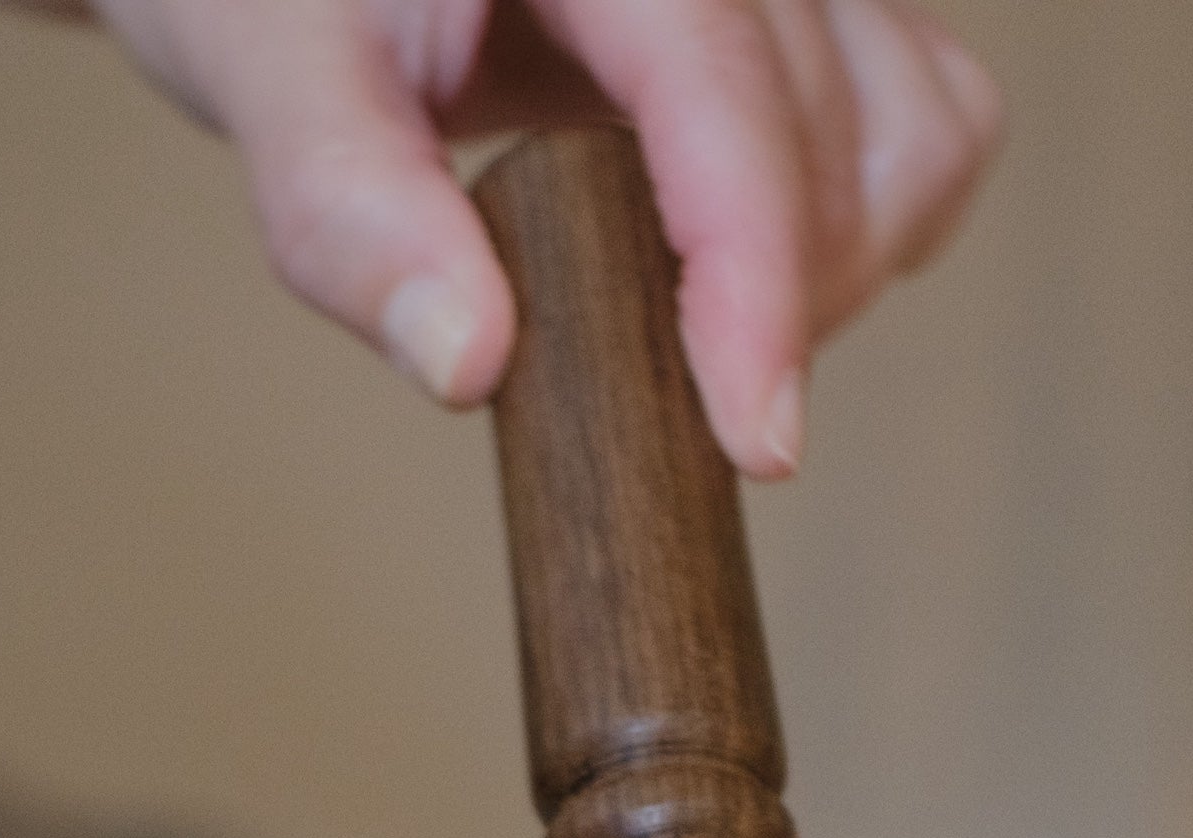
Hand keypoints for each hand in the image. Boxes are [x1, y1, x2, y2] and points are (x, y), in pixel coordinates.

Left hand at [15, 0, 1000, 476]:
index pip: (726, 84)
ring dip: (838, 273)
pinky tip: (749, 275)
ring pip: (920, 129)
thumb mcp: (263, 65)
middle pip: (832, 130)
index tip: (756, 439)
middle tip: (647, 408)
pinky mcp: (815, 10)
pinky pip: (929, 114)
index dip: (755, 272)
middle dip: (770, 305)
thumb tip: (467, 361)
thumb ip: (345, 206)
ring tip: (690, 338)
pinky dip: (874, 223)